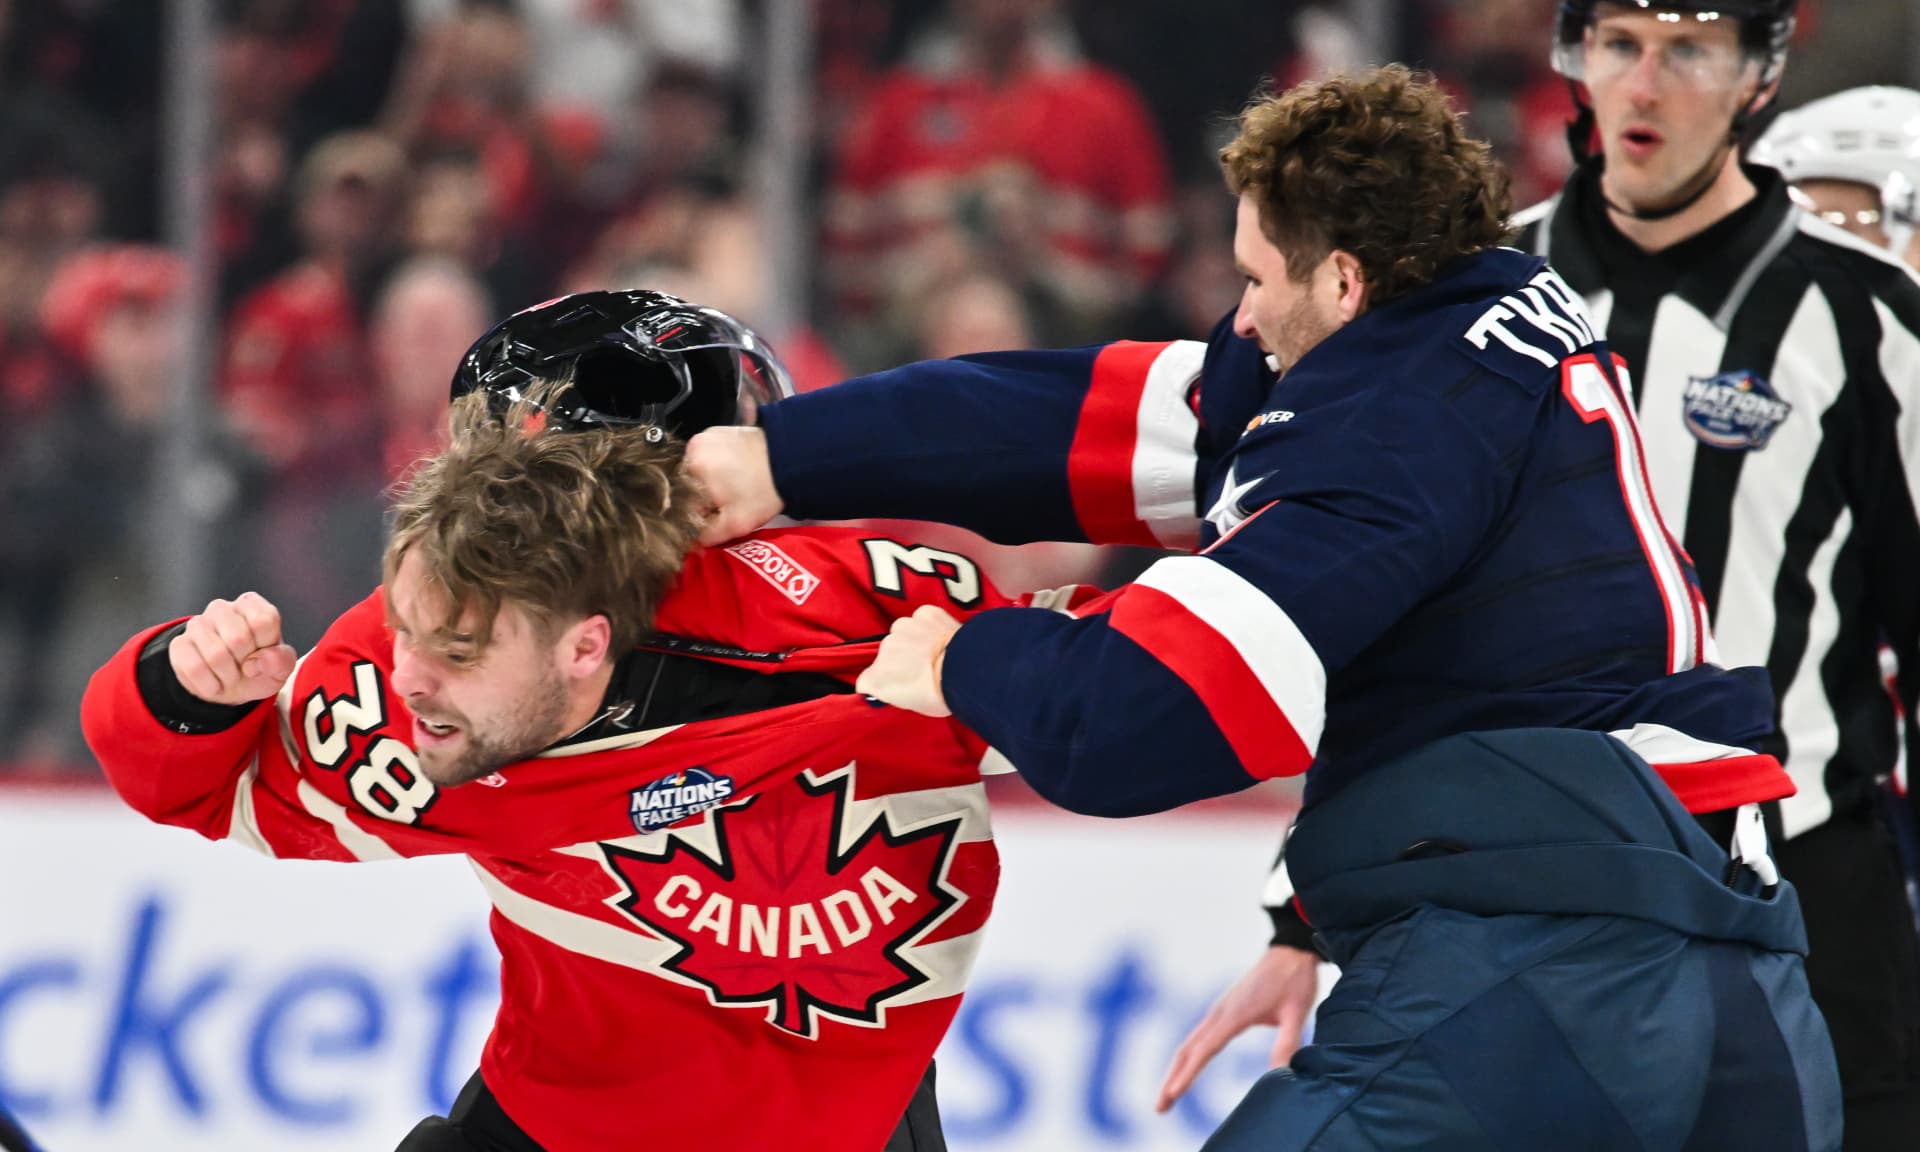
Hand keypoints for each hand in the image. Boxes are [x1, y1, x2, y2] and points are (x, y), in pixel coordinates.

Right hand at [168, 592, 298, 706]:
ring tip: (231, 676)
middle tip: (245, 667)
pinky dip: (210, 686)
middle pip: (238, 638)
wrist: (230, 684)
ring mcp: (197, 624)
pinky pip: (195, 669)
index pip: (264, 620)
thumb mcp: (280, 666)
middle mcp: (222, 609)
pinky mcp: (179, 644)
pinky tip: (215, 683)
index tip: (263, 653)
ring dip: (228, 677)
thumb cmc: (258, 667)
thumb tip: (258, 661)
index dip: (266, 646)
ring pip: (216, 655)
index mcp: (252, 605)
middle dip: (246, 663)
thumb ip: (281, 660)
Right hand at [684, 426, 783, 544]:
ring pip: (697, 470)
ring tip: (734, 487)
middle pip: (687, 483)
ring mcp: (705, 436)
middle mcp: (693, 448)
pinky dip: (717, 466)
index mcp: (691, 468)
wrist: (792, 461)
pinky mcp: (717, 431)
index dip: (697, 513)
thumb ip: (707, 535)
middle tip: (728, 502)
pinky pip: (708, 456)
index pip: (682, 499)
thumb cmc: (764, 492)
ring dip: (709, 482)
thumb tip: (690, 541)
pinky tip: (736, 473)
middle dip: (703, 497)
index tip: (716, 517)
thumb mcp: (735, 523)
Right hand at [854, 606, 960, 716]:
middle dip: (901, 660)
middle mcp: (885, 649)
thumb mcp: (913, 705)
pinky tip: (942, 638)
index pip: (867, 681)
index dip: (882, 684)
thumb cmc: (943, 694)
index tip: (895, 687)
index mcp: (877, 678)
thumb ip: (899, 692)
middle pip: (887, 654)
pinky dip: (929, 625)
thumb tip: (902, 687)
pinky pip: (921, 619)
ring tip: (934, 653)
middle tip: (922, 671)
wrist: (967, 670)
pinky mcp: (924, 614)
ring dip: (913, 640)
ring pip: (902, 632)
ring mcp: (903, 628)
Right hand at [1156, 944, 1320, 1112]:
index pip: (1204, 1050)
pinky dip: (1188, 1056)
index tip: (1173, 1094)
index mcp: (1234, 1014)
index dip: (1188, 1074)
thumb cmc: (1295, 980)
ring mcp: (1219, 1010)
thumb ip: (1287, 1043)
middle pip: (1187, 1049)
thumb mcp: (1296, 1013)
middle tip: (1159, 1107)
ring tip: (1168, 1094)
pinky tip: (1187, 1068)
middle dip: (1172, 1078)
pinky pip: (1199, 1036)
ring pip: (1190, 1043)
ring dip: (1176, 1068)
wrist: (1290, 951)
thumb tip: (1280, 1075)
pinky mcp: (1223, 1010)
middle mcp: (1220, 1012)